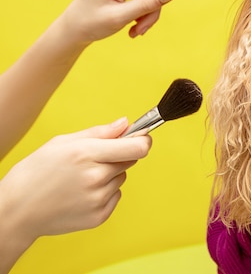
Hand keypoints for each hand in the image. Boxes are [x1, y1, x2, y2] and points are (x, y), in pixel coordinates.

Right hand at [0, 117, 150, 245]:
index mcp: (87, 154)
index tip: (142, 136)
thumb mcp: (63, 142)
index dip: (144, 140)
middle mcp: (96, 177)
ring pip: (121, 178)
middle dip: (119, 156)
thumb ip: (100, 132)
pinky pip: (115, 196)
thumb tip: (126, 124)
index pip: (137, 147)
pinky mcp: (99, 216)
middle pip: (130, 160)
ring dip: (109, 175)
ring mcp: (98, 199)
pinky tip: (81, 193)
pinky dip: (104, 193)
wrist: (17, 210)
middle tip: (95, 159)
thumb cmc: (36, 171)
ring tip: (81, 179)